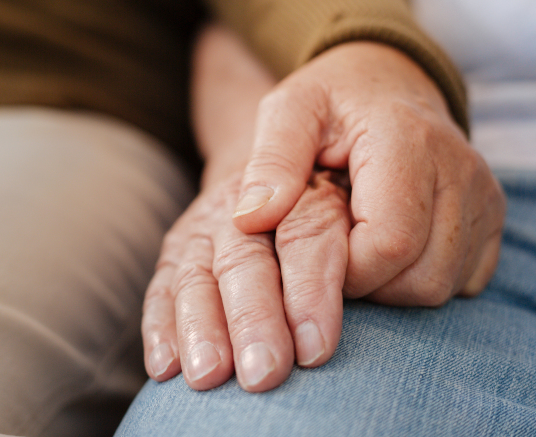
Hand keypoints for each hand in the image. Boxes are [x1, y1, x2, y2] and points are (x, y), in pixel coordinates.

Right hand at [142, 170, 349, 391]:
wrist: (280, 159)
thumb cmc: (329, 182)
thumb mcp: (358, 177)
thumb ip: (361, 219)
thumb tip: (375, 265)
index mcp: (298, 188)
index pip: (303, 231)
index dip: (310, 287)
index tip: (315, 346)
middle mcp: (244, 207)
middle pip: (245, 261)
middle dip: (253, 318)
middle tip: (264, 372)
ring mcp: (207, 227)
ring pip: (197, 275)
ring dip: (200, 327)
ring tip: (207, 376)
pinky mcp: (180, 248)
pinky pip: (163, 285)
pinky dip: (160, 325)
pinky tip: (164, 366)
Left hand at [232, 41, 505, 308]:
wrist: (386, 78)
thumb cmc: (330, 100)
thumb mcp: (287, 111)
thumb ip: (270, 162)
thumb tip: (249, 221)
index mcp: (407, 140)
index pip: (389, 244)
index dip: (346, 271)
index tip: (315, 252)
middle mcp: (460, 169)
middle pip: (421, 276)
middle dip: (367, 285)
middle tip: (333, 252)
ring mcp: (484, 195)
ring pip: (444, 286)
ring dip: (392, 287)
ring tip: (357, 247)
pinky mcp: (493, 216)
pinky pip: (465, 281)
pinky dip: (423, 279)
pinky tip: (391, 249)